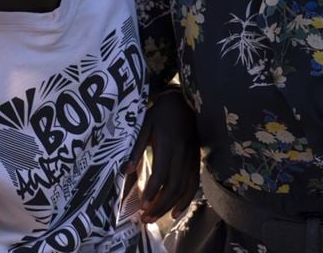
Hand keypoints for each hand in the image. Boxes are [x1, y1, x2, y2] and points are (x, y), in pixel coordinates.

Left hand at [124, 87, 199, 222]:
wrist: (183, 102)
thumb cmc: (160, 114)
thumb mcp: (144, 124)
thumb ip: (137, 147)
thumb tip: (126, 169)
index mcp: (167, 143)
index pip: (161, 172)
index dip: (152, 191)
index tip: (142, 205)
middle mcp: (181, 153)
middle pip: (173, 185)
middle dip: (159, 205)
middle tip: (145, 219)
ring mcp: (191, 158)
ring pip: (183, 188)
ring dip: (169, 207)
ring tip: (154, 219)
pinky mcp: (196, 160)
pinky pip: (193, 184)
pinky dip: (186, 200)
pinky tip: (175, 213)